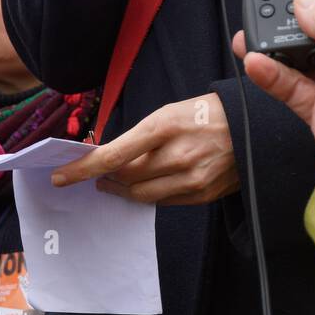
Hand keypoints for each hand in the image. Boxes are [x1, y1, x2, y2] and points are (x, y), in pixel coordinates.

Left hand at [50, 94, 238, 204]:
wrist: (253, 128)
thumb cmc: (206, 114)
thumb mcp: (169, 112)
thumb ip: (139, 136)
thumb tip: (108, 154)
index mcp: (164, 126)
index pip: (113, 154)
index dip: (83, 168)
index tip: (61, 176)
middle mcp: (176, 155)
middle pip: (125, 178)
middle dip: (104, 177)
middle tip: (95, 175)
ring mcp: (190, 179)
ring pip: (141, 195)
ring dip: (121, 189)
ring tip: (113, 181)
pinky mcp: (201, 196)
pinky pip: (163, 202)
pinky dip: (147, 194)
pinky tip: (144, 185)